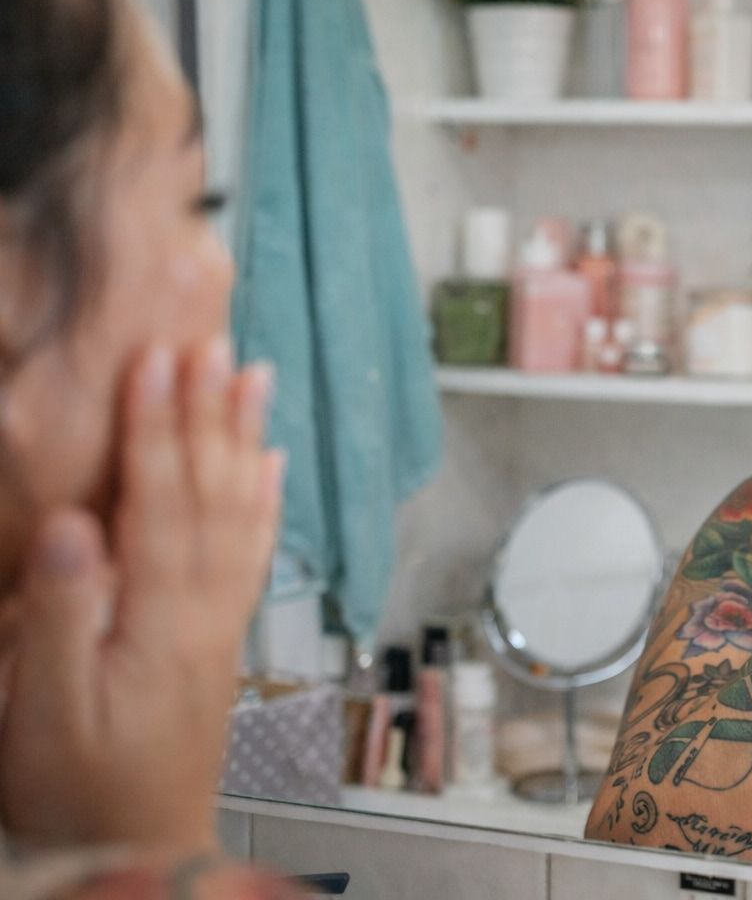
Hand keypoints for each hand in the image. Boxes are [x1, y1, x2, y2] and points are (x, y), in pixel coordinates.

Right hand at [0, 338, 284, 851]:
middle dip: (207, 413)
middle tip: (211, 340)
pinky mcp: (221, 637)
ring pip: (240, 512)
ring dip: (244, 441)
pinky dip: (263, 502)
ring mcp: (219, 620)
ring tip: (254, 377)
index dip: (158, 427)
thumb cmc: (78, 786)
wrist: (140, 849)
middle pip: (209, 492)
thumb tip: (73, 525)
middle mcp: (202, 608)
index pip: (160, 502)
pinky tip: (270, 466)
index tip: (157, 358)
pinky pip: (251, 554)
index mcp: (157, 617)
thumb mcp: (44, 710)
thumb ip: (59, 615)